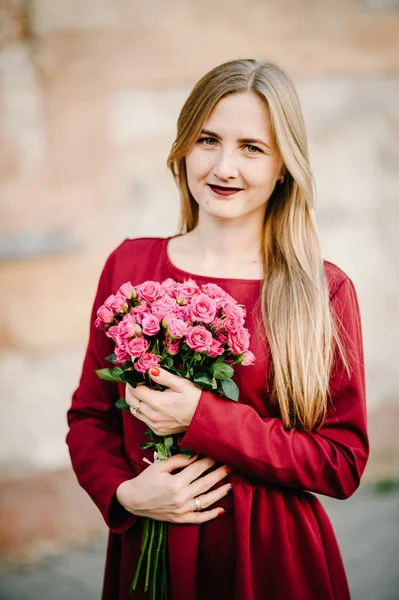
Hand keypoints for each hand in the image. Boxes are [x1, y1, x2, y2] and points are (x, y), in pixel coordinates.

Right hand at [116, 453, 231, 523]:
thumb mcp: (160, 466)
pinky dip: (211, 515)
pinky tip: (222, 509)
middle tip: (230, 466)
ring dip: (220, 493)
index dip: (209, 461)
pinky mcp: (180, 519)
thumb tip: (195, 455)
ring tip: (230, 485)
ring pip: (206, 501)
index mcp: (175, 483)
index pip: (197, 469)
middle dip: (218, 473)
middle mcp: (181, 497)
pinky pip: (199, 518)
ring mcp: (181, 510)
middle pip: (205, 483)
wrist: (132, 500)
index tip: (217, 454)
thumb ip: (178, 460)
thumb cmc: (146, 480)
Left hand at [125, 367, 201, 435]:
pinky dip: (141, 409)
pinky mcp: (157, 430)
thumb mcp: (181, 384)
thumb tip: (149, 370)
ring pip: (134, 411)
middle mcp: (153, 416)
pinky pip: (143, 419)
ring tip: (140, 390)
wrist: (204, 418)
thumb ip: (164, 377)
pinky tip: (149, 402)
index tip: (133, 372)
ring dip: (134, 400)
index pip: (135, 390)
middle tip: (133, 380)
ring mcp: (155, 425)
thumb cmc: (195, 398)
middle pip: (131, 401)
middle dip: (130, 389)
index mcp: (157, 402)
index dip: (132, 380)